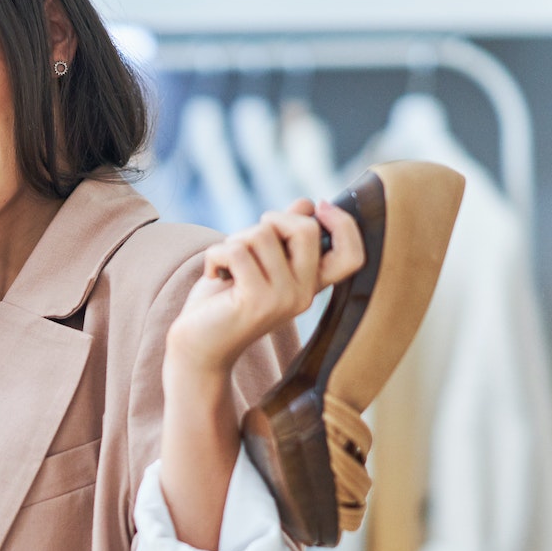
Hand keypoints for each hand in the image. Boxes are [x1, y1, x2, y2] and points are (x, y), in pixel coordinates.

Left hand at [164, 199, 365, 383]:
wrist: (198, 346)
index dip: (344, 223)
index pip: (353, 255)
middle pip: (306, 229)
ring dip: (234, 241)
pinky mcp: (256, 301)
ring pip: (262, 235)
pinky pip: (236, 251)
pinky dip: (215, 254)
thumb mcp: (259, 262)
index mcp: (311, 285)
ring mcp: (283, 299)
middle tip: (247, 241)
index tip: (319, 206)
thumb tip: (307, 204)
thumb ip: (284, 236)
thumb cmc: (226, 300)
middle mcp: (304, 294)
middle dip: (270, 221)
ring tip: (226, 266)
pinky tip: (213, 274)